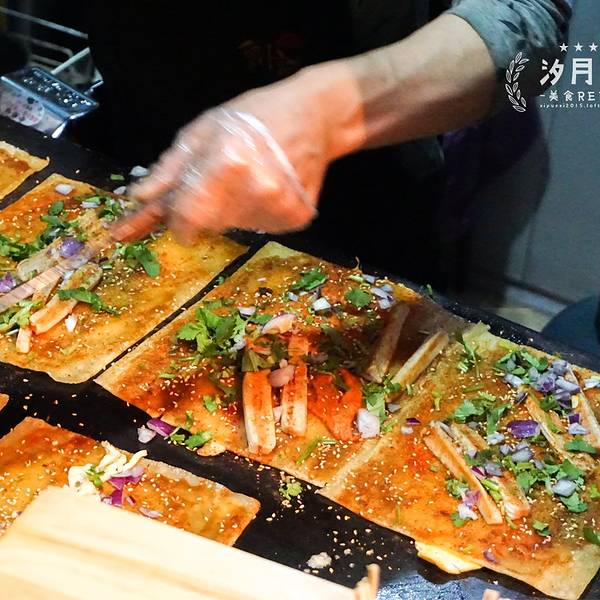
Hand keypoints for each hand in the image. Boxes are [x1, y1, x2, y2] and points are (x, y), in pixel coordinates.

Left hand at [112, 70, 340, 242]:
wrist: (314, 116)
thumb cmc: (254, 117)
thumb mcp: (204, 130)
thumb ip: (170, 168)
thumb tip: (139, 199)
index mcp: (227, 161)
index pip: (188, 215)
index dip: (177, 223)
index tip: (178, 223)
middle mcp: (256, 187)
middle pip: (209, 224)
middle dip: (204, 212)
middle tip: (220, 183)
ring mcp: (280, 205)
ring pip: (234, 228)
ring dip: (230, 212)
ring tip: (247, 180)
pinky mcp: (296, 217)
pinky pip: (260, 228)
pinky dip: (255, 214)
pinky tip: (265, 189)